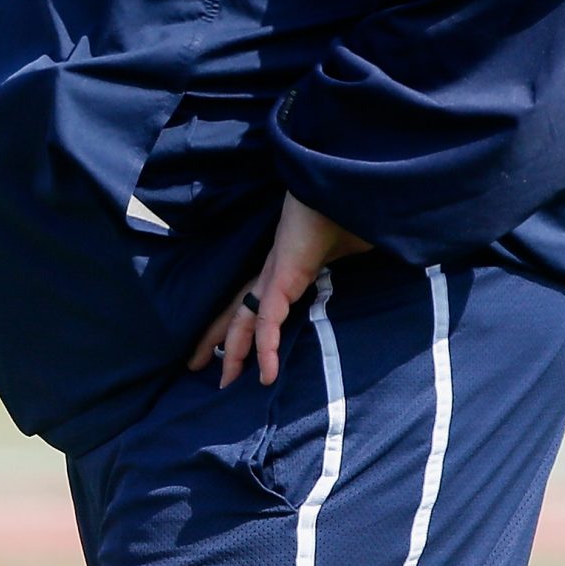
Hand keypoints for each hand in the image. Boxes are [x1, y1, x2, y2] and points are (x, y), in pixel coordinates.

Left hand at [189, 194, 372, 388]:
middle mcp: (271, 272)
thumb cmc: (345, 210)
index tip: (226, 346)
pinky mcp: (283, 274)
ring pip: (243, 320)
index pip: (253, 301)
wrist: (337, 184)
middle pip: (236, 312)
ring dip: (232, 350)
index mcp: (284, 267)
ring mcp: (274, 273)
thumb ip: (350, 261)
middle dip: (217, 341)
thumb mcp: (351, 247)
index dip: (240, 324)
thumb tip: (368, 260)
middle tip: (196, 367)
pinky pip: (269, 318)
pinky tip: (264, 373)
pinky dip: (265, 347)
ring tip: (221, 381)